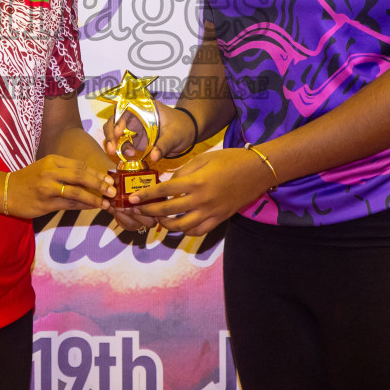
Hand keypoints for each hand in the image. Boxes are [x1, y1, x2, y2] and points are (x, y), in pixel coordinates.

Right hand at [5, 155, 112, 218]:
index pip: (80, 165)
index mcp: (53, 160)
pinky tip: (92, 207)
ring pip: (76, 191)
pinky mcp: (45, 202)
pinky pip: (68, 204)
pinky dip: (82, 205)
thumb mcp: (46, 170)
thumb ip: (65, 173)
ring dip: (94, 197)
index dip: (97, 172)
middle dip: (99, 183)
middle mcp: (51, 171)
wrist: (5, 191)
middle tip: (112, 190)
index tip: (110, 178)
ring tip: (106, 202)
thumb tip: (90, 179)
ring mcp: (48, 187)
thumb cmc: (28, 180)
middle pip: (81, 176)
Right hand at [102, 100, 196, 167]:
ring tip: (118, 154)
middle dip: (110, 134)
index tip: (118, 132)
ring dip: (114, 143)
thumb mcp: (175, 135)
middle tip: (112, 149)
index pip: (124, 109)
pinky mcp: (135, 139)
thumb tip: (153, 157)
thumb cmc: (182, 127)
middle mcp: (135, 116)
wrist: (188, 133)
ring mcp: (134, 128)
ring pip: (116, 133)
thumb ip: (164, 145)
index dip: (118, 119)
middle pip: (115, 120)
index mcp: (144, 108)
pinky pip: (123, 144)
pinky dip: (121, 150)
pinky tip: (129, 156)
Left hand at [126, 148, 274, 235]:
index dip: (146, 195)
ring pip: (181, 226)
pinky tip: (179, 224)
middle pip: (169, 210)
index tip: (132, 198)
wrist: (257, 171)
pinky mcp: (219, 219)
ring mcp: (211, 212)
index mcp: (196, 181)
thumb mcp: (204, 158)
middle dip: (150, 211)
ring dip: (166, 224)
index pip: (164, 191)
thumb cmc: (230, 159)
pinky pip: (198, 231)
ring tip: (158, 218)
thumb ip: (183, 172)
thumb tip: (167, 184)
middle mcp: (202, 200)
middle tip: (138, 209)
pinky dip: (185, 230)